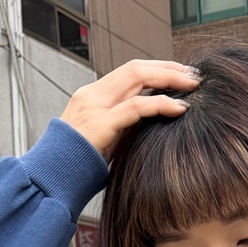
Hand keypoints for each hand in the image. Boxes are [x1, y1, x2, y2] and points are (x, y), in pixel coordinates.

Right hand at [59, 59, 199, 161]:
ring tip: (192, 87)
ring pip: (137, 77)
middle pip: (136, 68)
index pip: (129, 71)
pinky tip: (180, 108)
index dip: (157, 68)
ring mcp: (95, 106)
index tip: (181, 74)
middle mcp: (92, 94)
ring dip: (168, 79)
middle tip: (194, 76)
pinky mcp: (101, 123)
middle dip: (168, 68)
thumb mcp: (104, 139)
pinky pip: (137, 107)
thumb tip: (151, 122)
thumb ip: (122, 126)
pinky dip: (161, 104)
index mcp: (92, 95)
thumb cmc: (79, 165)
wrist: (53, 178)